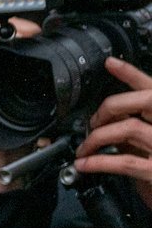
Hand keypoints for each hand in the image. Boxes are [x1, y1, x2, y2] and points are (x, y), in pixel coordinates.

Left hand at [74, 57, 151, 209]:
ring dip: (97, 138)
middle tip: (93, 122)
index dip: (130, 73)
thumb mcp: (149, 144)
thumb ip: (135, 129)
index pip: (151, 88)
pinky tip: (85, 165)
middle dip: (109, 108)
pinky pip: (125, 161)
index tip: (110, 63)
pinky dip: (99, 162)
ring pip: (128, 129)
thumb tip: (106, 122)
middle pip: (142, 100)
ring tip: (83, 149)